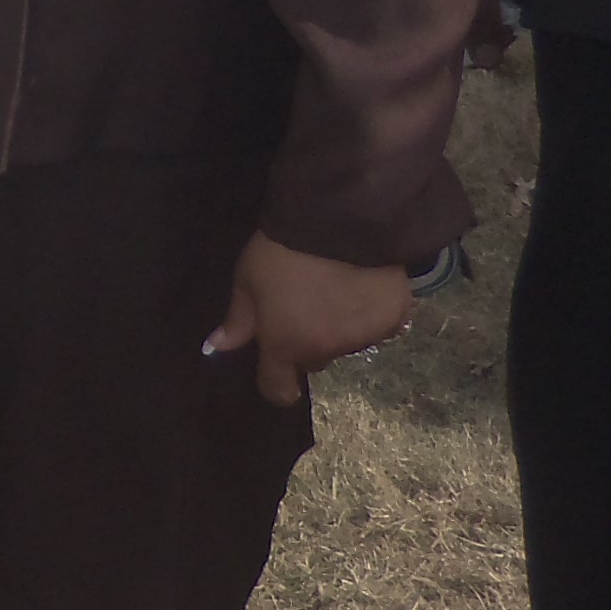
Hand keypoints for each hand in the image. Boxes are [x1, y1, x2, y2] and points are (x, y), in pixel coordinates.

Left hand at [205, 230, 413, 405]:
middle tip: (305, 305)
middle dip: (307, 343)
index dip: (276, 385)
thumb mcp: (248, 279)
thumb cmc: (283, 250)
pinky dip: (372, 313)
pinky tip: (365, 285)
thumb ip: (238, 318)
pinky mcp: (393, 319)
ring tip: (336, 288)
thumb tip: (217, 347)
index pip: (277, 389)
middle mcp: (326, 350)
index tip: (278, 372)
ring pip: (347, 343)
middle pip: (313, 360)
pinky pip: (381, 326)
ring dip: (340, 327)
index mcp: (285, 345)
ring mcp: (363, 337)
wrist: (339, 220)